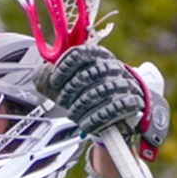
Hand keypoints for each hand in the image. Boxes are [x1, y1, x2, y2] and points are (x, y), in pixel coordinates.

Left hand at [43, 44, 170, 160]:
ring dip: (83, 105)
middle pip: (91, 72)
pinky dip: (97, 118)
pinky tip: (86, 124)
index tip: (55, 81)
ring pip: (103, 90)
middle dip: (72, 89)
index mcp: (96, 56)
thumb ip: (48, 79)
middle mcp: (111, 66)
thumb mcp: (65, 85)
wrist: (116, 109)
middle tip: (63, 100)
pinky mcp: (132, 101)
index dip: (64, 67)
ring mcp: (124, 83)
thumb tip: (44, 70)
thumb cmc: (86, 94)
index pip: (80, 53)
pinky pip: (115, 108)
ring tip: (73, 114)